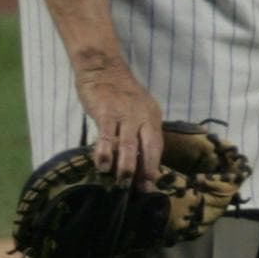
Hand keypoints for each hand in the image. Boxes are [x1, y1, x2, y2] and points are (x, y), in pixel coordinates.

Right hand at [74, 62, 166, 181]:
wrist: (104, 68)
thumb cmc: (119, 94)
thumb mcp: (137, 111)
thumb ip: (138, 132)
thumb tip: (136, 161)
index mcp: (152, 117)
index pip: (157, 145)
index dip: (153, 166)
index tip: (151, 186)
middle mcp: (142, 116)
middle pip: (147, 146)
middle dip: (145, 170)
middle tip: (140, 190)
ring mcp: (124, 113)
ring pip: (128, 144)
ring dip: (125, 166)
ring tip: (121, 183)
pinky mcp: (106, 111)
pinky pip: (106, 135)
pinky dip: (104, 151)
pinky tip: (102, 166)